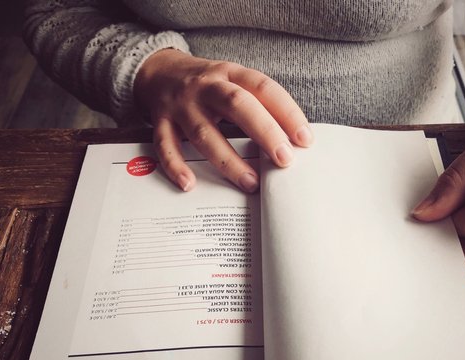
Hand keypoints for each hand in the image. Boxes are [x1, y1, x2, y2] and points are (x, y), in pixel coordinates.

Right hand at [134, 49, 312, 191]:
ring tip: (250, 182)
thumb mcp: (234, 82)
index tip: (305, 139)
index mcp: (230, 73)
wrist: (159, 71)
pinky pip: (165, 146)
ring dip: (228, 160)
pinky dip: (175, 166)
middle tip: (284, 159)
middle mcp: (206, 86)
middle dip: (264, 132)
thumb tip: (292, 142)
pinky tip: (189, 183)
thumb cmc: (208, 85)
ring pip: (204, 133)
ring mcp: (181, 104)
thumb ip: (258, 105)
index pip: (263, 88)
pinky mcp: (160, 121)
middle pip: (236, 106)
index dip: (287, 112)